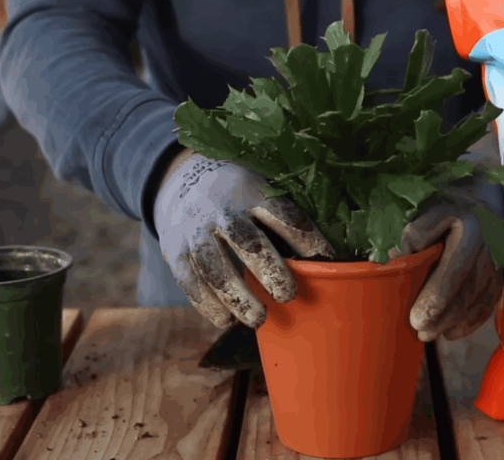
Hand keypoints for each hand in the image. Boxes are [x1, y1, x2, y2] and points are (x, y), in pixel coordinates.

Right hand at [153, 149, 334, 327]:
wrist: (181, 182)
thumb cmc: (238, 196)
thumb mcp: (261, 190)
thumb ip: (284, 220)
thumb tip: (326, 260)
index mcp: (252, 192)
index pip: (284, 216)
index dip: (307, 240)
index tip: (328, 261)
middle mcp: (222, 211)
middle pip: (248, 243)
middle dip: (271, 272)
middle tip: (289, 295)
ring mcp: (195, 232)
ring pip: (215, 269)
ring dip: (238, 298)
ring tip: (260, 319)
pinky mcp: (175, 252)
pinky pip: (191, 282)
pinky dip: (208, 305)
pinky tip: (227, 320)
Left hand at [389, 181, 503, 341]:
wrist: (479, 191)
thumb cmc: (444, 200)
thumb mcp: (425, 207)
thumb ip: (413, 233)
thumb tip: (399, 260)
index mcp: (469, 228)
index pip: (451, 274)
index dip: (434, 301)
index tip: (416, 320)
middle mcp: (489, 245)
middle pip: (466, 291)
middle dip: (442, 318)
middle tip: (421, 334)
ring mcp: (499, 258)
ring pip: (479, 298)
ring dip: (455, 322)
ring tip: (433, 335)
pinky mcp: (502, 268)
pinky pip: (491, 300)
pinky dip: (473, 319)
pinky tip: (455, 332)